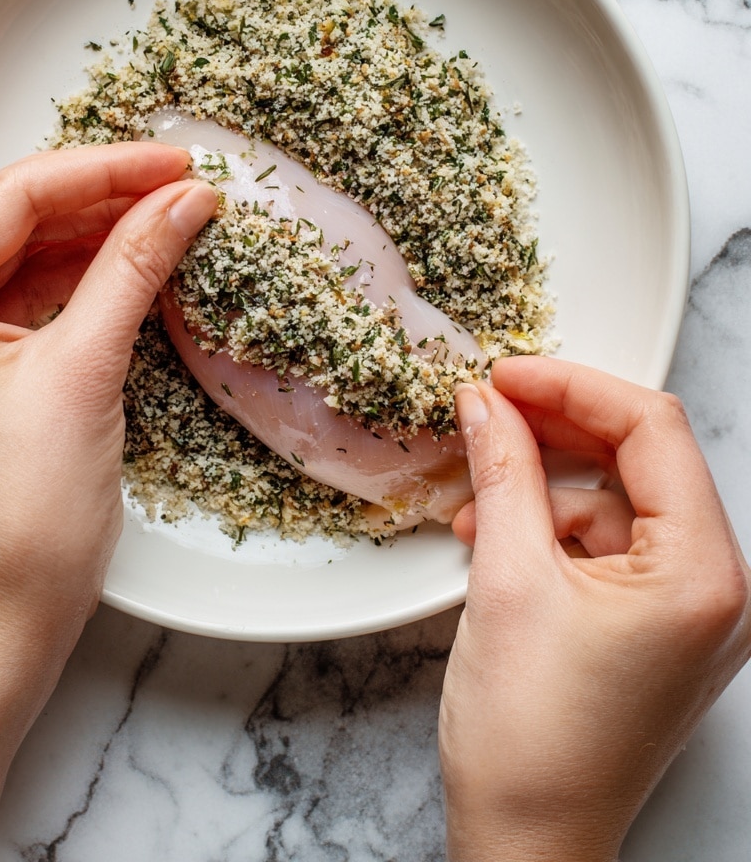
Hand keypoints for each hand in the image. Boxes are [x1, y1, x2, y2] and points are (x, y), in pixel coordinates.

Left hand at [0, 143, 216, 652]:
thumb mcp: (84, 371)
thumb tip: (183, 201)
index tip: (174, 161)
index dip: (105, 171)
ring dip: (95, 235)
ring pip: (21, 253)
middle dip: (102, 197)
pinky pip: (22, 296)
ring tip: (170, 215)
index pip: (13, 197)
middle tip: (181, 183)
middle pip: (13, 218)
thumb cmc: (17, 518)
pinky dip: (78, 279)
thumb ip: (134, 267)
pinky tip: (134, 261)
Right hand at [439, 357, 750, 861]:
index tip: (508, 374)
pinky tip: (494, 536)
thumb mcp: (507, 579)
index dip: (573, 387)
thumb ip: (502, 473)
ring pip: (618, 501)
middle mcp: (714, 588)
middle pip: (641, 460)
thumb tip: (486, 404)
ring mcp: (687, 611)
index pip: (652, 430)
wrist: (528, 842)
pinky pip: (608, 546)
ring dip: (544, 486)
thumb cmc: (532, 740)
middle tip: (490, 407)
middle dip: (558, 429)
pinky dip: (551, 530)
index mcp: (703, 572)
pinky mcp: (654, 628)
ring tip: (476, 494)